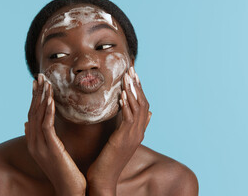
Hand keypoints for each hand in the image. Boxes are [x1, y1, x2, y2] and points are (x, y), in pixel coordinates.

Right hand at [25, 74, 85, 195]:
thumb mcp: (50, 150)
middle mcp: (34, 142)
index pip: (32, 114)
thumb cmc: (64, 170)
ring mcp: (40, 146)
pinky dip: (48, 111)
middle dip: (36, 93)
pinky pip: (47, 126)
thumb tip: (27, 123)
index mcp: (34, 142)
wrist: (70, 190)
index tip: (37, 82)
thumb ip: (39, 136)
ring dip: (42, 97)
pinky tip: (51, 99)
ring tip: (45, 82)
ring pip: (39, 116)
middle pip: (33, 112)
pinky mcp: (51, 148)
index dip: (34, 97)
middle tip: (39, 76)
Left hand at [86, 67, 151, 194]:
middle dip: (137, 85)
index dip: (139, 89)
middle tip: (132, 69)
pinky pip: (128, 118)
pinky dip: (126, 104)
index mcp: (138, 131)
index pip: (143, 105)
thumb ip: (129, 125)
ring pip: (138, 108)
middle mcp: (139, 132)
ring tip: (128, 76)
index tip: (133, 74)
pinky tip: (122, 93)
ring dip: (133, 90)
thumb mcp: (121, 139)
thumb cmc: (108, 158)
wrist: (104, 177)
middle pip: (143, 103)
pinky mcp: (125, 139)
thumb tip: (144, 114)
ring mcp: (134, 135)